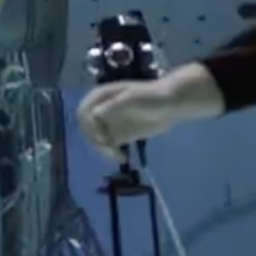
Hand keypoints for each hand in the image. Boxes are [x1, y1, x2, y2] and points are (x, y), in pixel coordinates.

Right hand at [75, 63, 226, 158]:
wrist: (171, 104)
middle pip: (87, 127)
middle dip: (94, 139)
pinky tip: (123, 158)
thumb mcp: (132, 98)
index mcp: (100, 97)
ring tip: (118, 156)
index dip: (88, 124)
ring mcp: (109, 123)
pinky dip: (111, 154)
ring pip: (96, 139)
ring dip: (102, 150)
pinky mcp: (118, 135)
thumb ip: (113, 105)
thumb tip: (94, 114)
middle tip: (108, 149)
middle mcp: (100, 110)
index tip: (102, 135)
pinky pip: (108, 146)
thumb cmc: (151, 96)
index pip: (84, 112)